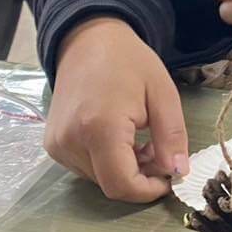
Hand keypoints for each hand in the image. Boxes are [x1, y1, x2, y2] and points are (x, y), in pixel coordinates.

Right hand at [46, 17, 189, 202]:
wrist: (87, 40)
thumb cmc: (129, 62)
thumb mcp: (163, 94)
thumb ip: (172, 137)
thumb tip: (178, 173)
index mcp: (99, 128)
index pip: (121, 185)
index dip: (148, 191)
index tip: (170, 177)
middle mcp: (71, 141)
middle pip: (111, 184)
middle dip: (141, 177)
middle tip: (159, 149)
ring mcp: (57, 145)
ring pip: (99, 179)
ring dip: (125, 170)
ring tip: (140, 138)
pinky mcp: (52, 144)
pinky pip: (85, 168)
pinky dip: (108, 162)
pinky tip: (121, 138)